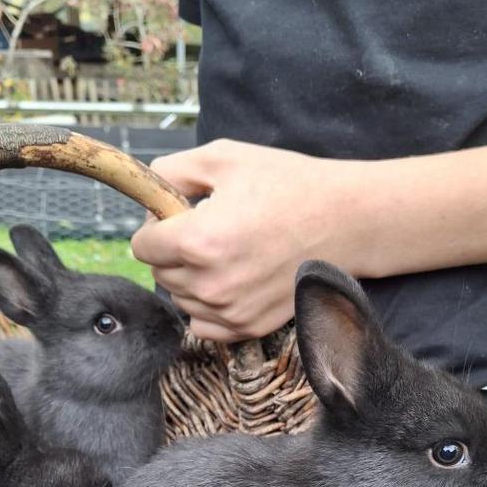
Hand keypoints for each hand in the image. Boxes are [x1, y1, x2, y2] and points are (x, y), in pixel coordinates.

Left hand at [131, 139, 355, 341]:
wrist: (345, 222)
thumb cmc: (289, 186)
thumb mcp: (224, 158)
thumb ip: (171, 172)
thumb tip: (150, 192)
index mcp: (198, 241)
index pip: (142, 246)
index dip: (155, 226)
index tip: (178, 216)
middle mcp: (211, 284)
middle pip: (160, 273)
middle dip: (172, 251)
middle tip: (207, 230)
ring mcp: (230, 311)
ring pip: (180, 298)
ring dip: (189, 278)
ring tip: (224, 253)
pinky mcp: (247, 327)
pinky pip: (202, 325)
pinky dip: (206, 307)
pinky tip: (227, 281)